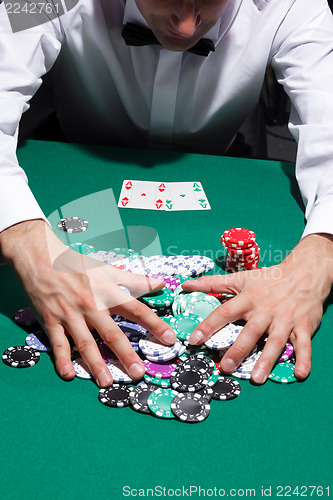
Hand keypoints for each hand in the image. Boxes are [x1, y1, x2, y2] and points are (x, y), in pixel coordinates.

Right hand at [0, 220, 176, 386]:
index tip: (170, 339)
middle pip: (112, 333)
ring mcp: (70, 315)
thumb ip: (135, 279)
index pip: (136, 310)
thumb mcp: (107, 269)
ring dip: (96, 364)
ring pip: (86, 343)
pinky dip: (62, 360)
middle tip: (139, 373)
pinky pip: (58, 344)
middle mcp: (91, 305)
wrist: (40, 258)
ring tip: (107, 383)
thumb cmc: (76, 264)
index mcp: (107, 292)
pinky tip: (69, 375)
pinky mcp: (51, 321)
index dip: (154, 324)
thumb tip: (160, 283)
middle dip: (126, 355)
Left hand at [182, 234, 332, 383]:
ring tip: (256, 378)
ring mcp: (286, 319)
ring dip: (267, 360)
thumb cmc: (268, 279)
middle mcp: (266, 310)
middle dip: (238, 350)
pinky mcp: (304, 326)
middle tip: (225, 367)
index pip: (225, 312)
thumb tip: (186, 285)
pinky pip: (304, 345)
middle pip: (250, 331)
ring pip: (276, 341)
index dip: (209, 326)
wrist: (305, 273)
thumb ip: (212, 283)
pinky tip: (300, 373)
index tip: (194, 340)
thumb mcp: (240, 278)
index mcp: (248, 298)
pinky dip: (304, 359)